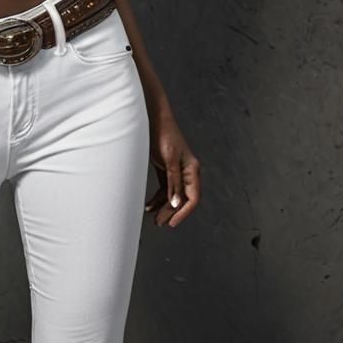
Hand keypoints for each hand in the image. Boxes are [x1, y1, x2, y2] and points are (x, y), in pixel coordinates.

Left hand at [143, 100, 200, 227]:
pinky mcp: (167, 169)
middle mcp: (187, 172)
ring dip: (164, 207)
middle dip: (171, 212)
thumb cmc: (163, 135)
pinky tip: (149, 205)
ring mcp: (177, 171)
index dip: (183, 212)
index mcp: (192, 170)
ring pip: (173, 195)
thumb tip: (177, 203)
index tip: (172, 222)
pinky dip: (158, 198)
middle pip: (182, 198)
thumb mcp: (168, 160)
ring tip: (154, 218)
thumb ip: (173, 182)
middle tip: (160, 223)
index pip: (193, 198)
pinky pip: (165, 188)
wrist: (153, 119)